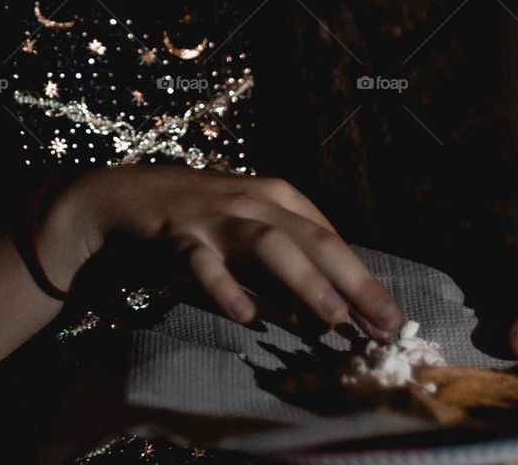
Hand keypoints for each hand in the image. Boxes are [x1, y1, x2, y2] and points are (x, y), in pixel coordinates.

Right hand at [61, 165, 404, 338]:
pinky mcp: (177, 235)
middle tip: (384, 321)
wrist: (125, 196)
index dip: (364, 278)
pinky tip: (245, 315)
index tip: (392, 319)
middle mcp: (251, 201)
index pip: (329, 238)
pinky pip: (203, 262)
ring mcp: (214, 217)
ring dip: (303, 279)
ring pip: (266, 243)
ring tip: (332, 316)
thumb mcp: (248, 222)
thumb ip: (288, 253)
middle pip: (310, 239)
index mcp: (276, 196)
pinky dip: (225, 288)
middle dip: (353, 281)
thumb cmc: (197, 214)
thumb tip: (338, 300)